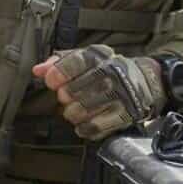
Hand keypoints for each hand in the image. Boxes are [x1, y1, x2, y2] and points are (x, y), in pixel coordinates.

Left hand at [34, 44, 166, 140]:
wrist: (145, 80)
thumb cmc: (105, 68)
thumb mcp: (85, 58)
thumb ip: (59, 62)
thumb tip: (37, 70)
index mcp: (99, 56)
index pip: (76, 62)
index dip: (59, 73)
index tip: (51, 82)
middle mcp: (112, 73)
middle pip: (76, 89)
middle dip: (65, 96)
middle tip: (65, 98)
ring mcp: (121, 95)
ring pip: (84, 109)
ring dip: (72, 113)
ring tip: (73, 111)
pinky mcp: (127, 114)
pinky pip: (98, 126)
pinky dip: (85, 128)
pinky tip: (82, 124)